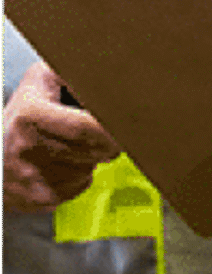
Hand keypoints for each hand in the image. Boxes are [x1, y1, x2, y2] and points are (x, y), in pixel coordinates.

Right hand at [2, 62, 120, 212]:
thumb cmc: (24, 110)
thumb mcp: (42, 80)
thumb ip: (73, 74)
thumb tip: (111, 77)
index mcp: (30, 116)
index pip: (85, 128)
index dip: (111, 128)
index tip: (125, 124)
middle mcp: (28, 149)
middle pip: (94, 151)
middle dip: (107, 142)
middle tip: (102, 132)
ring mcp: (32, 178)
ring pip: (90, 169)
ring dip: (91, 158)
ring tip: (69, 145)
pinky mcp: (38, 199)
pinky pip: (80, 186)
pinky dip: (80, 175)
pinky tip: (61, 163)